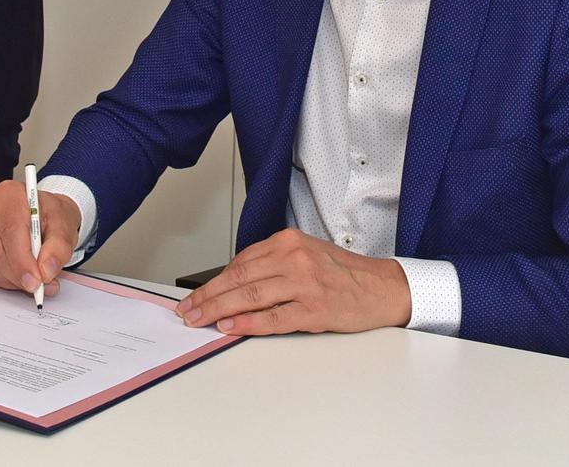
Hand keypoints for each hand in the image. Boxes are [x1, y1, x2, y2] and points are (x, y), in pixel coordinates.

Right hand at [0, 182, 77, 295]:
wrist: (45, 214)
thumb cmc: (51, 215)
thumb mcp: (65, 224)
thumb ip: (59, 246)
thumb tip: (46, 269)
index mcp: (10, 194)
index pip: (11, 231)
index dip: (22, 260)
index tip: (37, 280)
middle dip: (20, 275)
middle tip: (41, 286)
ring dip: (14, 280)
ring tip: (38, 281)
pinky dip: (6, 280)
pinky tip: (22, 277)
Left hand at [177, 229, 410, 335]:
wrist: (381, 287)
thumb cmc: (342, 273)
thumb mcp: (305, 254)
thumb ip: (272, 264)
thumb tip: (233, 284)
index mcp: (288, 241)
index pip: (240, 263)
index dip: (213, 282)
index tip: (195, 296)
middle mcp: (294, 258)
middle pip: (239, 279)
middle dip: (208, 297)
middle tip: (187, 312)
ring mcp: (304, 284)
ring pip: (251, 296)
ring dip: (219, 310)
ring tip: (200, 321)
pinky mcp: (313, 309)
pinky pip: (273, 318)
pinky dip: (248, 323)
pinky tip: (230, 326)